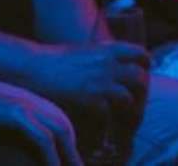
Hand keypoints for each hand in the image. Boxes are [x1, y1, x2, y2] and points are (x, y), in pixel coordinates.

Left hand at [0, 76, 81, 165]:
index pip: (44, 137)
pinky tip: (65, 140)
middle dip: (70, 149)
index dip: (53, 159)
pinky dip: (64, 127)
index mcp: (15, 113)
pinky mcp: (27, 97)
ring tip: (74, 159)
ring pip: (61, 117)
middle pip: (60, 125)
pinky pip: (54, 112)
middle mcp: (27, 102)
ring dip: (70, 138)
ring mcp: (29, 98)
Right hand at [29, 43, 149, 120]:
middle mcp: (108, 64)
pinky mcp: (89, 99)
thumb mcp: (86, 51)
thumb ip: (103, 57)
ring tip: (122, 118)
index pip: (140, 54)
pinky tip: (102, 128)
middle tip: (135, 104)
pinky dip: (107, 123)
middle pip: (140, 78)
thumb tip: (115, 66)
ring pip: (129, 97)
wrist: (32, 67)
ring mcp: (100, 82)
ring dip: (127, 110)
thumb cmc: (54, 60)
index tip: (144, 74)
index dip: (145, 65)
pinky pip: (108, 114)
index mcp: (108, 50)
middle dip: (141, 93)